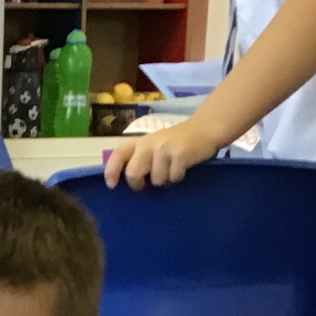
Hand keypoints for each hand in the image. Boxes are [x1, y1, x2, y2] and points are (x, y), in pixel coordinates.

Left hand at [102, 118, 220, 188]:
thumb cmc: (175, 143)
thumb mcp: (153, 146)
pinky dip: (178, 178)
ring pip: (156, 180)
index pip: (118, 155)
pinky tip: (183, 168)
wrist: (204, 129)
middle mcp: (148, 144)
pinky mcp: (179, 154)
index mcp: (139, 142)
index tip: (112, 185)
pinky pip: (173, 178)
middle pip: (133, 174)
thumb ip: (139, 159)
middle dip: (139, 184)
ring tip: (171, 170)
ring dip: (164, 181)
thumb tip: (127, 181)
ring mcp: (164, 148)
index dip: (111, 171)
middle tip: (147, 183)